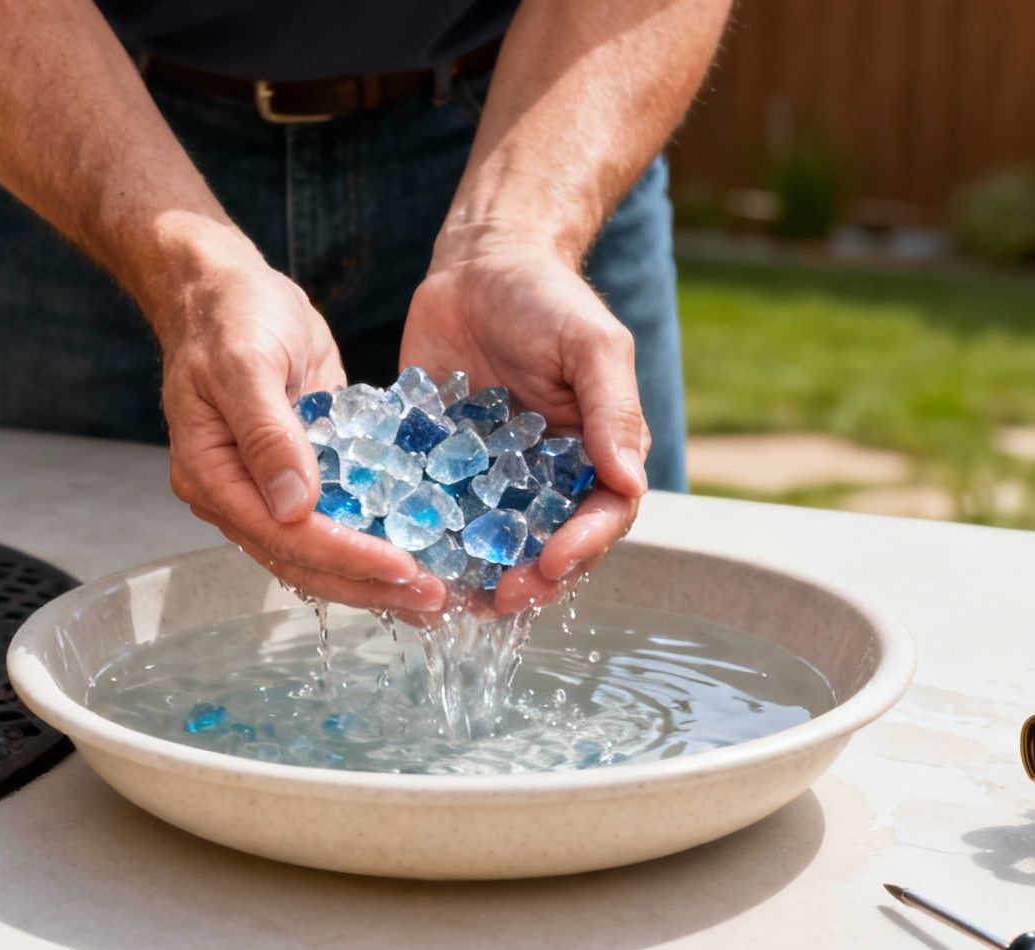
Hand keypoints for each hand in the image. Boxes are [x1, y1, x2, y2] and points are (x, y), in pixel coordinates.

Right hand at [156, 244, 449, 613]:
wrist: (225, 288)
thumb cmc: (227, 314)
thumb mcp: (244, 364)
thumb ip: (268, 434)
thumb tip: (294, 504)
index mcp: (213, 477)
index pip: (285, 536)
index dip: (347, 557)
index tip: (404, 568)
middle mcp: (240, 497)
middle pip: (306, 562)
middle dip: (372, 584)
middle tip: (437, 598)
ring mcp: (270, 490)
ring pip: (325, 553)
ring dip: (380, 577)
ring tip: (438, 595)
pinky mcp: (305, 474)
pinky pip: (342, 518)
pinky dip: (380, 538)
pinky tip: (425, 553)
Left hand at [401, 235, 648, 614]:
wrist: (477, 264)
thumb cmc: (548, 299)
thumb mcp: (591, 346)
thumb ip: (612, 411)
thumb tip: (630, 480)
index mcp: (596, 454)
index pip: (602, 518)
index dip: (582, 550)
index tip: (552, 564)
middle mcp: (548, 477)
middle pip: (548, 547)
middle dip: (529, 580)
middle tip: (499, 598)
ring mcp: (494, 478)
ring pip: (491, 545)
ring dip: (476, 577)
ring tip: (452, 598)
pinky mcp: (442, 467)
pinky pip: (437, 514)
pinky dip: (425, 542)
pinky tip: (404, 558)